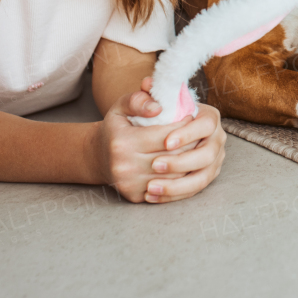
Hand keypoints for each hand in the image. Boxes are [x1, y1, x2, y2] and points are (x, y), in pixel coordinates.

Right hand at [96, 77, 226, 202]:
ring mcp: (130, 184)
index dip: (184, 126)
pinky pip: (168, 189)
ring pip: (174, 175)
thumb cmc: (116, 128)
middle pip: (173, 157)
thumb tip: (158, 107)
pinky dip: (181, 177)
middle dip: (191, 144)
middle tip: (199, 133)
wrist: (98, 157)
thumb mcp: (122, 106)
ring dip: (190, 162)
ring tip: (195, 147)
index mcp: (123, 142)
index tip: (191, 117)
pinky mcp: (135, 196)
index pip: (166, 136)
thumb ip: (138, 100)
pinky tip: (185, 164)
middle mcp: (124, 166)